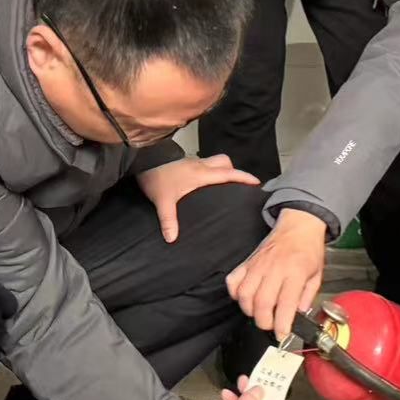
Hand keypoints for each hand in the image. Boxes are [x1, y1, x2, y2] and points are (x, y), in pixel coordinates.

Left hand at [137, 155, 259, 242]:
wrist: (142, 160)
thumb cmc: (155, 179)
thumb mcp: (162, 201)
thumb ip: (169, 220)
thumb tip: (172, 239)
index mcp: (200, 174)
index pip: (228, 173)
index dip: (244, 177)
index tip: (257, 182)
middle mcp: (199, 165)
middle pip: (224, 162)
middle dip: (234, 170)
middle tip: (239, 183)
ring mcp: (191, 161)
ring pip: (214, 160)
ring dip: (221, 168)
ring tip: (224, 182)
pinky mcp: (184, 162)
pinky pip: (204, 163)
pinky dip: (209, 170)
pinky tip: (203, 181)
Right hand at [226, 208, 327, 338]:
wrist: (298, 226)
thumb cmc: (308, 250)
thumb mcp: (317, 275)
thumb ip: (307, 297)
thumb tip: (299, 315)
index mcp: (296, 272)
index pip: (286, 303)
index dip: (282, 323)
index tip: (282, 335)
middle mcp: (275, 269)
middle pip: (262, 302)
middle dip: (264, 322)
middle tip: (270, 326)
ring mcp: (258, 265)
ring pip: (245, 294)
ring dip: (249, 310)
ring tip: (259, 313)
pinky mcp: (247, 262)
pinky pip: (233, 281)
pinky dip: (235, 293)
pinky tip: (245, 298)